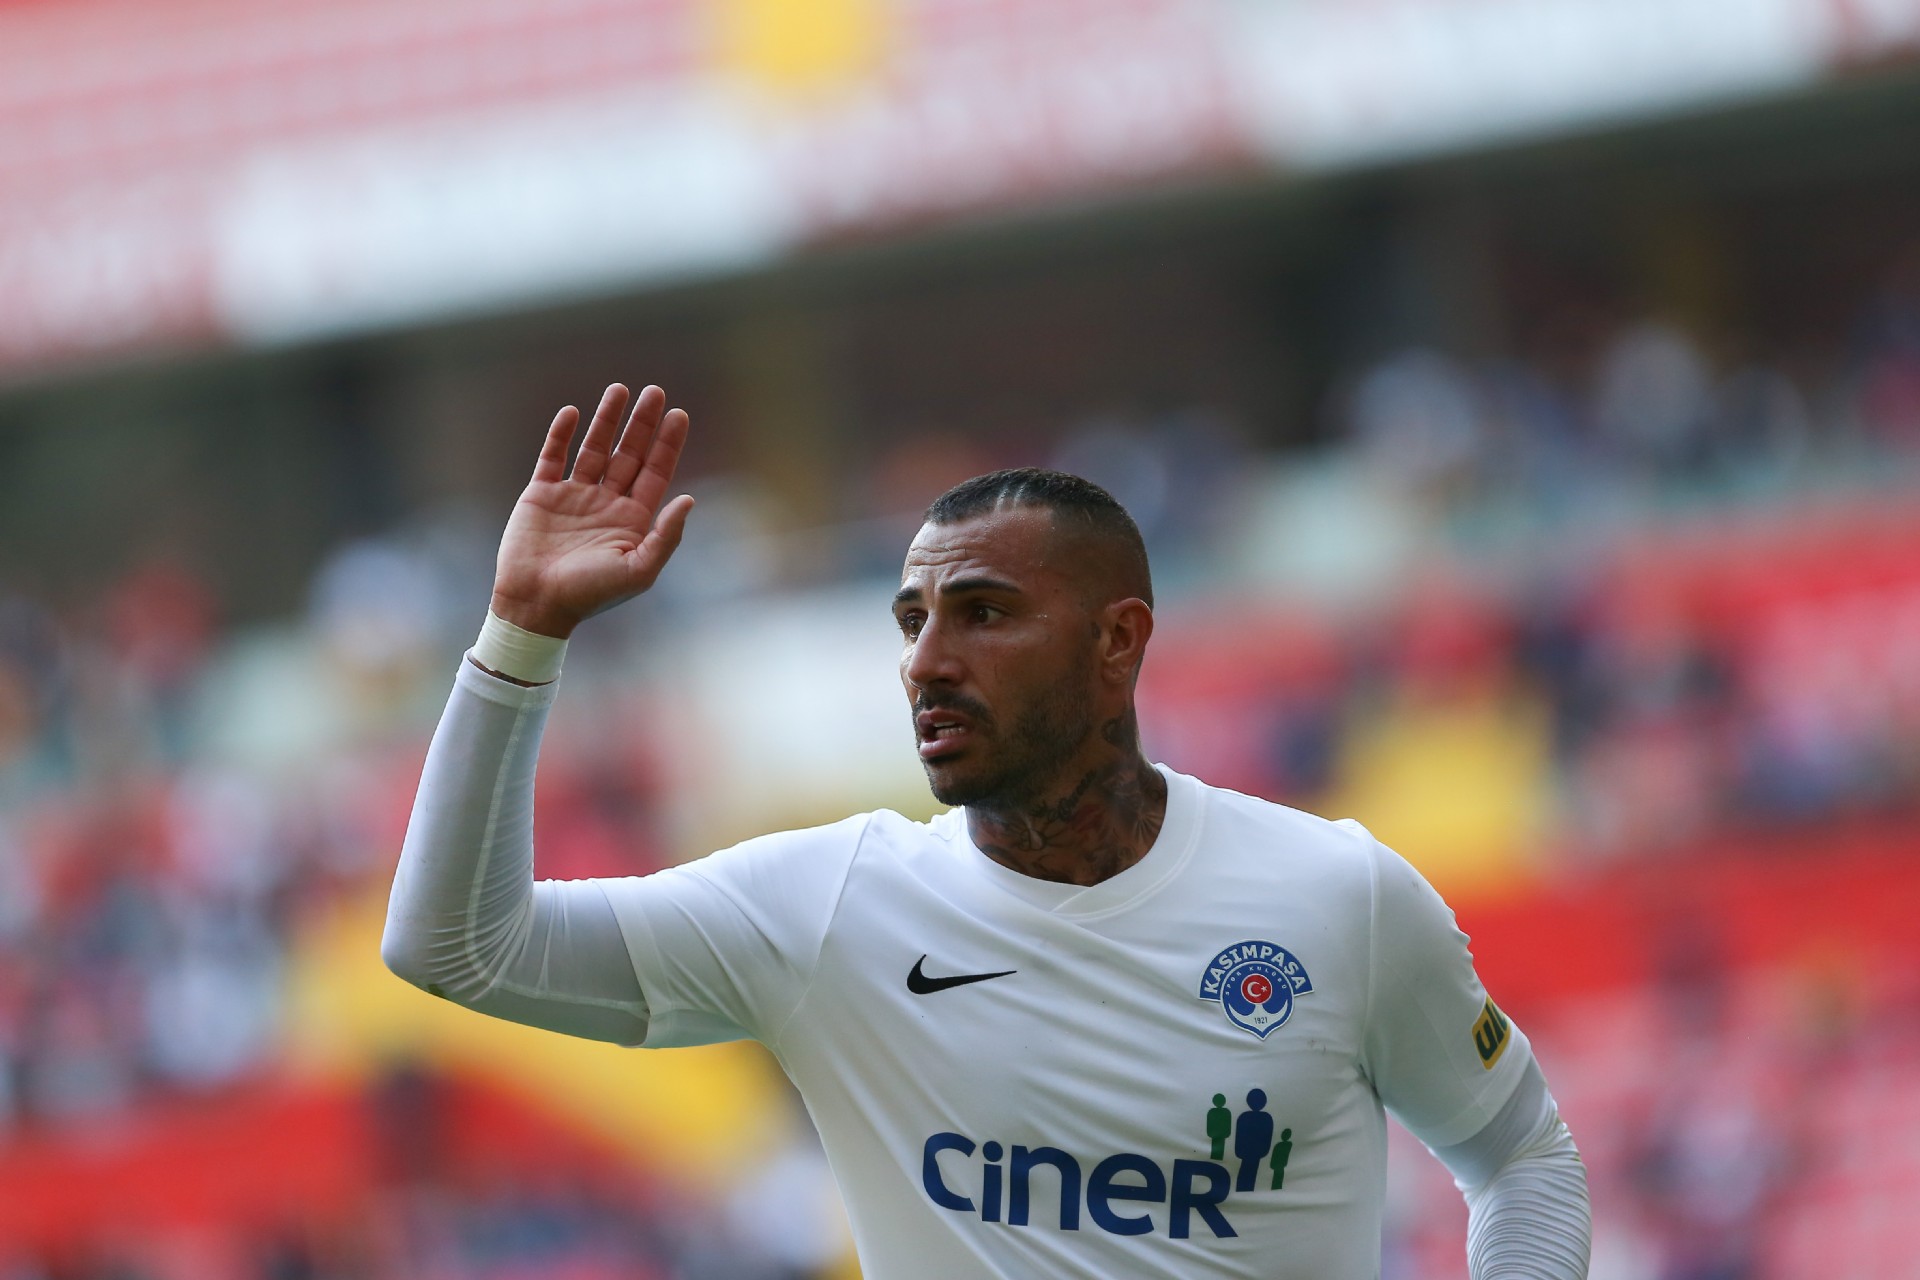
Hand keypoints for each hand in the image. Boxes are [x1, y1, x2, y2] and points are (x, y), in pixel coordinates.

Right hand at [489, 384, 694, 637]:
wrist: (536, 604)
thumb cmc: (591, 595)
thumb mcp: (638, 571)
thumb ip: (666, 536)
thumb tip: (690, 499)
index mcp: (633, 520)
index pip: (656, 473)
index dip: (668, 444)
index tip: (679, 415)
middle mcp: (607, 503)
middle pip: (630, 454)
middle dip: (643, 423)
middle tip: (655, 392)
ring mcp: (574, 497)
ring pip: (595, 448)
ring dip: (607, 420)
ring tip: (619, 389)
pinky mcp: (541, 494)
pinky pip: (553, 456)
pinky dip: (561, 433)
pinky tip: (572, 412)